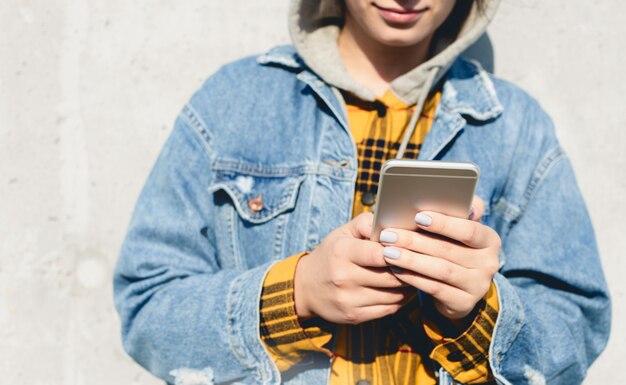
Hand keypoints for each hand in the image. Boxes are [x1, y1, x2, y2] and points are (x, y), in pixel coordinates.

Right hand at [294, 213, 412, 324]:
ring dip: (408, 286)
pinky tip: (403, 290)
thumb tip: (392, 221)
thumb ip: (367, 223)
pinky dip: (401, 300)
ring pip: (393, 295)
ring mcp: (348, 299)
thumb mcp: (343, 233)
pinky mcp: (354, 316)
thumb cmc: (331, 254)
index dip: (399, 251)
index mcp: (341, 252)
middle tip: (421, 263)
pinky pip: (389, 309)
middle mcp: (343, 277)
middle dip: (408, 269)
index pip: (378, 254)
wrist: (306, 287)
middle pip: (390, 277)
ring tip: (414, 275)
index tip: (411, 247)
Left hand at [379, 197, 499, 319]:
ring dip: (410, 260)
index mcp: (489, 240)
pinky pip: (434, 289)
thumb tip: (464, 201)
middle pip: (448, 250)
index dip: (444, 223)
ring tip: (387, 252)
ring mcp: (478, 285)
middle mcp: (489, 263)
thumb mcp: (459, 229)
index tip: (417, 216)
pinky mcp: (464, 303)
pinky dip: (413, 278)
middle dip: (414, 241)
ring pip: (440, 270)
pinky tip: (395, 269)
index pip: (469, 230)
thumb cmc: (454, 247)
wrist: (460, 287)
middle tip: (388, 235)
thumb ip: (459, 211)